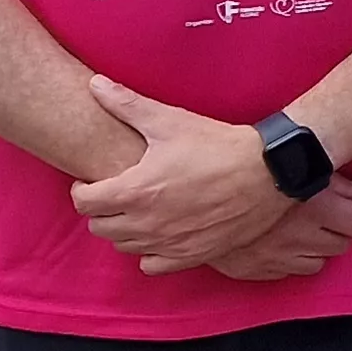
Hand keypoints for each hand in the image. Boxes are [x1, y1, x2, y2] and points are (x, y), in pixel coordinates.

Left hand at [67, 75, 292, 268]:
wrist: (268, 172)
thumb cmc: (217, 145)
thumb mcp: (169, 121)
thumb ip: (126, 104)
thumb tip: (94, 84)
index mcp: (134, 190)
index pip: (83, 202)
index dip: (83, 189)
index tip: (94, 180)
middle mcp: (146, 223)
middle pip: (99, 227)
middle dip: (101, 210)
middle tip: (116, 193)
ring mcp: (168, 243)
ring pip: (123, 246)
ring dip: (123, 231)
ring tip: (138, 211)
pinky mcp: (191, 256)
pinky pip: (150, 266)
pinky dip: (148, 254)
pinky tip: (159, 234)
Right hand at [207, 178, 351, 280]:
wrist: (197, 189)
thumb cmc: (248, 164)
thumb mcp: (296, 161)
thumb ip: (337, 181)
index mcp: (316, 206)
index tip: (350, 209)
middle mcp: (301, 236)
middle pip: (341, 245)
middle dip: (336, 231)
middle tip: (322, 217)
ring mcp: (277, 257)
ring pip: (317, 264)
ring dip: (313, 249)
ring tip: (299, 230)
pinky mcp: (254, 270)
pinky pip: (287, 272)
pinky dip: (287, 260)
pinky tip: (277, 243)